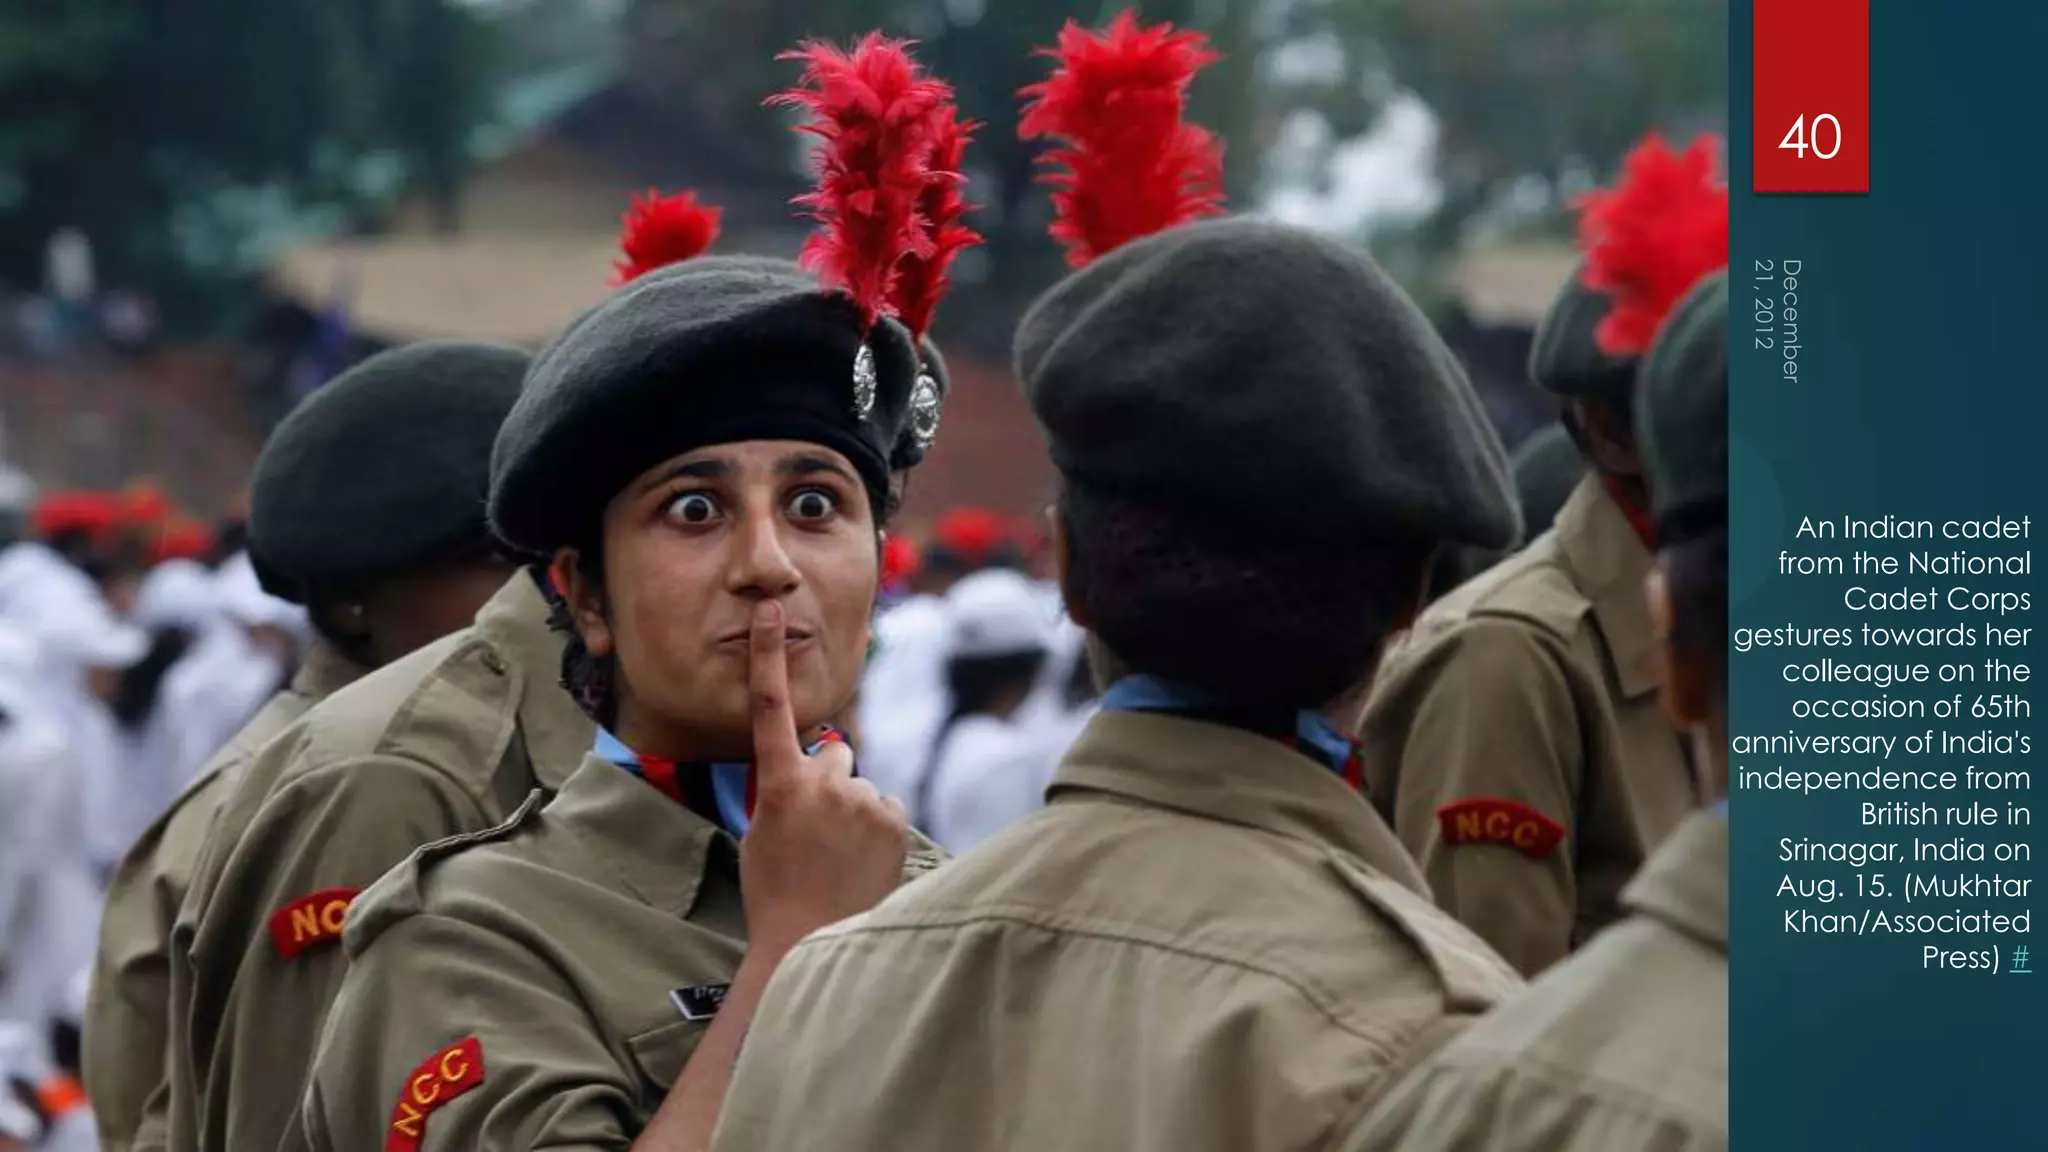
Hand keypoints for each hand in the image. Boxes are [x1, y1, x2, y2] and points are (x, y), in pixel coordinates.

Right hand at [739, 599, 907, 955]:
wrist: (809, 940)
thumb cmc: (775, 890)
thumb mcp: (762, 833)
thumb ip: (786, 790)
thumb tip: (812, 771)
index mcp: (778, 784)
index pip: (771, 707)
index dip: (768, 657)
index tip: (770, 611)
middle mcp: (823, 782)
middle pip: (834, 753)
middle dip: (829, 779)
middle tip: (818, 829)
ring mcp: (862, 799)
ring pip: (860, 786)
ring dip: (854, 809)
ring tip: (839, 856)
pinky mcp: (894, 817)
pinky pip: (885, 807)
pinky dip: (877, 827)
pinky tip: (862, 861)